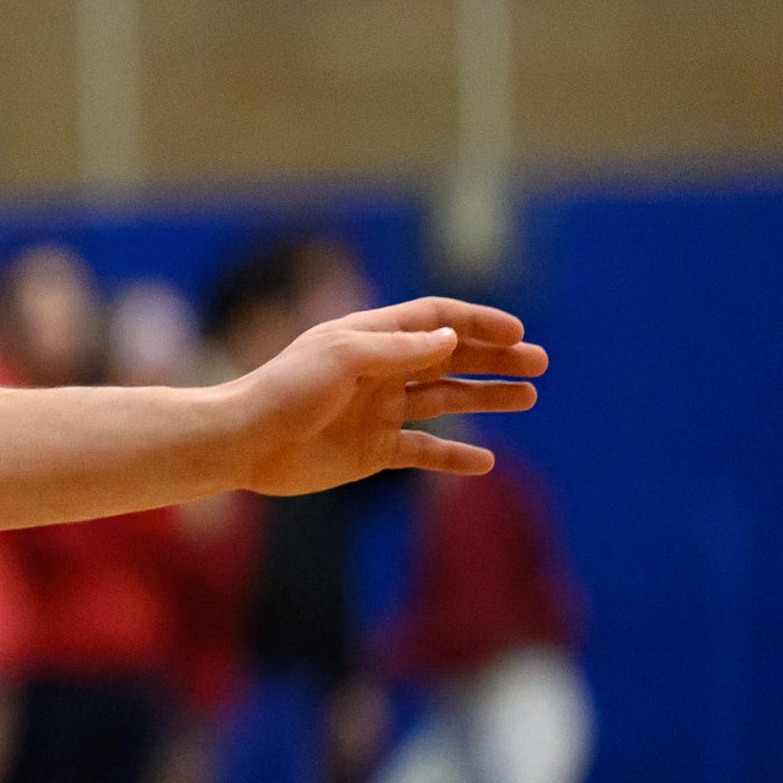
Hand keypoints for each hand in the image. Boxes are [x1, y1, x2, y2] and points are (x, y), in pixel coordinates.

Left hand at [231, 297, 544, 494]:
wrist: (244, 442)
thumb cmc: (285, 391)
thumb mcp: (342, 358)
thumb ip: (399, 349)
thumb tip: (450, 337)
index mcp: (370, 338)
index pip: (434, 321)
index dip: (477, 323)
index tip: (517, 332)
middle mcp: (380, 371)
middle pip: (449, 357)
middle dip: (494, 358)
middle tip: (538, 364)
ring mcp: (378, 411)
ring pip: (444, 400)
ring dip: (484, 397)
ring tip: (528, 396)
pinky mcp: (372, 450)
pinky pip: (423, 451)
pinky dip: (453, 457)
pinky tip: (484, 462)